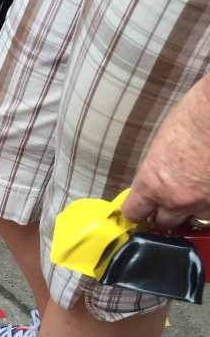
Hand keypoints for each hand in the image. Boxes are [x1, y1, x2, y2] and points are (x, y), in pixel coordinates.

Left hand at [122, 76, 209, 228]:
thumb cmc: (195, 115)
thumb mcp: (162, 144)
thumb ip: (157, 170)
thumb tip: (158, 179)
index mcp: (152, 183)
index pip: (134, 212)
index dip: (139, 211)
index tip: (143, 209)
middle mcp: (176, 198)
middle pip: (165, 222)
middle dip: (168, 212)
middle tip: (174, 199)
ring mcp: (205, 201)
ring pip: (195, 220)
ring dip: (195, 210)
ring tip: (199, 193)